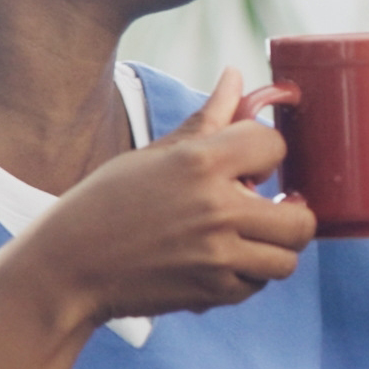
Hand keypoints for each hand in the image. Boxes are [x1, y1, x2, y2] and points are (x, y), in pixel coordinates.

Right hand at [0, 72, 317, 333]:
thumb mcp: (154, 155)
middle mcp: (216, 208)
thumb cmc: (105, 203)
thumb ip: (206, 119)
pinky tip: (219, 262)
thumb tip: (236, 76)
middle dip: (290, 213)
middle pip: (301, 218)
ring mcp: (217, 255)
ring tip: (245, 239)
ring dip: (271, 249)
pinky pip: (256, 285)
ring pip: (287, 258)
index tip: (249, 165)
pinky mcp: (211, 292)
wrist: (67, 268)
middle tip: (267, 210)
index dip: (265, 153)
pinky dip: (245, 276)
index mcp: (200, 162)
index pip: (274, 146)